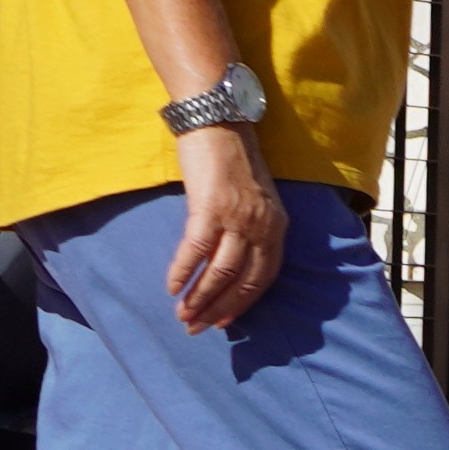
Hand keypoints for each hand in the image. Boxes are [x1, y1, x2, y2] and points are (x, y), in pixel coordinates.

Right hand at [163, 128, 285, 334]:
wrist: (218, 121)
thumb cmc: (232, 159)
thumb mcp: (255, 198)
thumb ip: (251, 227)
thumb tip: (231, 259)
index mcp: (277, 226)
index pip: (265, 277)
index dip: (244, 303)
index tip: (226, 322)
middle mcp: (262, 225)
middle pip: (243, 280)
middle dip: (219, 309)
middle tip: (197, 328)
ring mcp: (237, 217)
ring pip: (220, 271)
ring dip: (199, 298)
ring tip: (183, 315)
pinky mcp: (210, 207)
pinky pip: (195, 250)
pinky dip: (182, 272)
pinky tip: (172, 287)